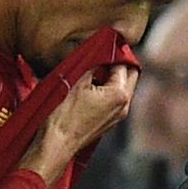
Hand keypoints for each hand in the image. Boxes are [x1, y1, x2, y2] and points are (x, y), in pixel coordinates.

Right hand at [21, 63, 137, 184]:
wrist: (56, 144)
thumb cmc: (63, 116)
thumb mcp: (77, 81)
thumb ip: (93, 63)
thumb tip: (99, 51)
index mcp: (120, 94)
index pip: (124, 63)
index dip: (114, 51)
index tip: (104, 44)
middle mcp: (124, 106)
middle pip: (130, 75)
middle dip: (119, 63)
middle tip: (102, 54)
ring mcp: (117, 116)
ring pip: (122, 88)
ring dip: (111, 76)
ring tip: (92, 70)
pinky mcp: (108, 122)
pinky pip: (113, 99)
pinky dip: (106, 89)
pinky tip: (89, 86)